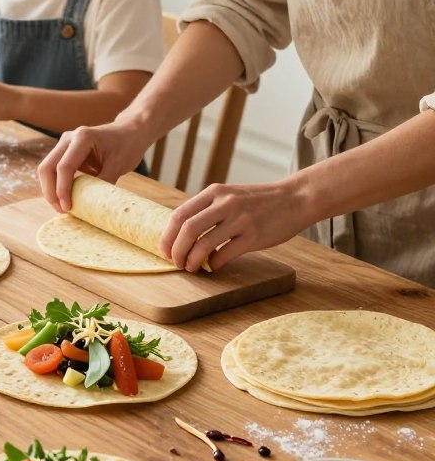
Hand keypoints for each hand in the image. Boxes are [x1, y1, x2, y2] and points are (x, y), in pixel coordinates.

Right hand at [38, 122, 148, 212]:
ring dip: (51, 190)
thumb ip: (103, 183)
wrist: (130, 131)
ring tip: (62, 208)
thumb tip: (91, 207)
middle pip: (47, 167)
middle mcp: (69, 138)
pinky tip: (64, 199)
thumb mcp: (118, 165)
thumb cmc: (127, 145)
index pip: (64, 167)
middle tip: (61, 211)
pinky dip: (56, 185)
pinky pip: (54, 170)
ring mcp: (65, 144)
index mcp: (83, 137)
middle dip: (50, 192)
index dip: (62, 189)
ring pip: (47, 169)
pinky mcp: (66, 152)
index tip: (67, 208)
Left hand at [159, 177, 311, 272]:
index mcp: (215, 192)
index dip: (168, 236)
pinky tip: (215, 266)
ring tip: (192, 268)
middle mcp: (225, 203)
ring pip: (203, 244)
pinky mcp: (254, 236)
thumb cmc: (260, 201)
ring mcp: (240, 219)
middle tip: (177, 263)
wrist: (295, 198)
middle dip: (177, 250)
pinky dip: (215, 264)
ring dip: (193, 261)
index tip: (165, 251)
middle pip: (187, 229)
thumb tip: (184, 234)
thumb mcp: (230, 195)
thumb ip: (209, 209)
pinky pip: (225, 254)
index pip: (180, 214)